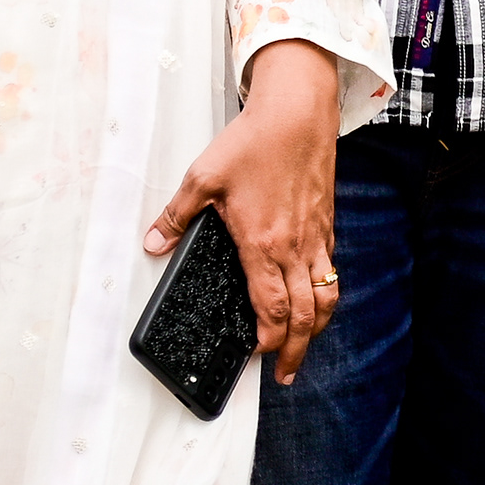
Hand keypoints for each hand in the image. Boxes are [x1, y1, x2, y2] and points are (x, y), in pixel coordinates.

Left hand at [146, 39, 345, 384]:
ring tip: (307, 346)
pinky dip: (326, 292)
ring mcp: (316, 235)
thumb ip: (176, 216)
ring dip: (319, 327)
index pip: (272, 309)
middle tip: (285, 372)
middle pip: (305, 314)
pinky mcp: (327, 221)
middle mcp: (295, 246)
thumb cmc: (254, 142)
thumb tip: (153, 242)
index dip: (268, 340)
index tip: (258, 356)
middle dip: (296, 349)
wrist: (297, 112)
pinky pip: (331, 268)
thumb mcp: (203, 177)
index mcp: (263, 243)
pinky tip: (316, 296)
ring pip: (326, 295)